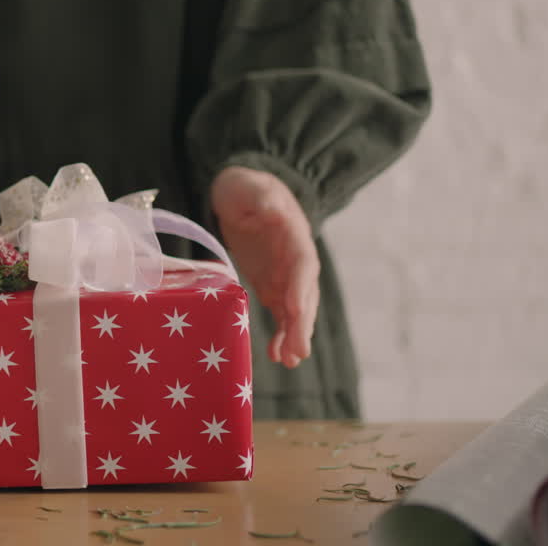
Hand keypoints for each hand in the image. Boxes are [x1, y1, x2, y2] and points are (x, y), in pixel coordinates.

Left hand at [210, 166, 319, 368]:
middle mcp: (295, 260)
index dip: (300, 287)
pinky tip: (276, 356)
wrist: (242, 194)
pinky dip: (281, 334)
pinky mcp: (273, 285)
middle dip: (302, 323)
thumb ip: (262, 198)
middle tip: (298, 350)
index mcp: (294, 235)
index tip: (295, 310)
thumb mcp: (251, 187)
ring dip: (294, 335)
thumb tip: (272, 208)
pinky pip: (281, 313)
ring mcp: (285, 275)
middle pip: (304, 294)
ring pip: (295, 310)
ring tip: (289, 360)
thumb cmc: (246, 189)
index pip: (302, 263)